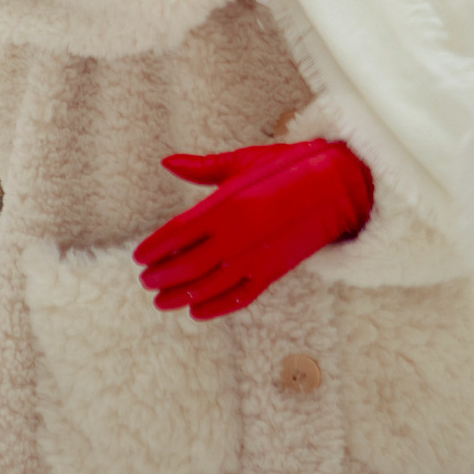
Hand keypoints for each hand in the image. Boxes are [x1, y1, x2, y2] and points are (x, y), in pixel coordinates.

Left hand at [134, 138, 373, 319]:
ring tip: (160, 299)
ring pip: (207, 287)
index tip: (138, 257)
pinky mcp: (272, 274)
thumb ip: (201, 168)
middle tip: (144, 280)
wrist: (335, 187)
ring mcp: (254, 259)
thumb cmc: (285, 167)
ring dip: (179, 296)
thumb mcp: (242, 162)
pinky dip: (214, 308)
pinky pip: (237, 298)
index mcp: (225, 205)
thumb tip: (167, 162)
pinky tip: (196, 311)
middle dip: (160, 276)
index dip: (154, 248)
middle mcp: (236, 236)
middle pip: (186, 266)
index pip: (176, 234)